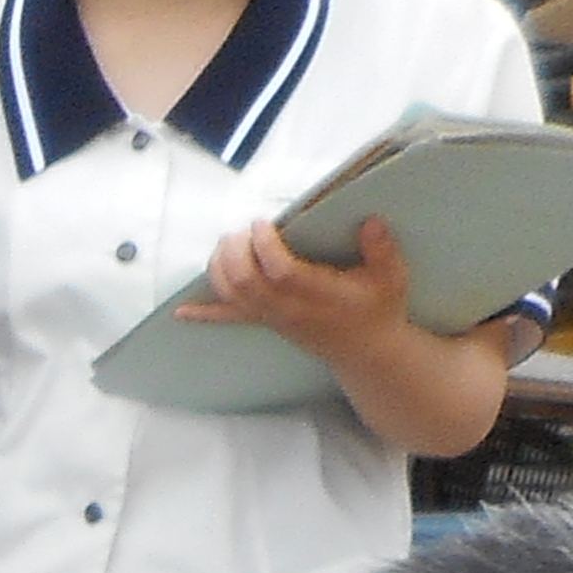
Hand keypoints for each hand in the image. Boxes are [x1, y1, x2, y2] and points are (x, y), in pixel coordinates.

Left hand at [181, 211, 419, 359]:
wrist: (365, 350)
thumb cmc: (377, 308)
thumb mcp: (391, 277)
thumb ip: (382, 249)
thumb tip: (371, 222)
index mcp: (317, 294)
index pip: (279, 272)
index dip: (264, 247)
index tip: (263, 223)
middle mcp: (288, 308)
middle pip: (245, 282)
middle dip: (235, 251)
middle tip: (242, 229)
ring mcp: (272, 317)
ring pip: (231, 295)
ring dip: (220, 267)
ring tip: (228, 242)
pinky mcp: (264, 322)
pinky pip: (228, 320)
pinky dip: (204, 314)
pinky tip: (181, 312)